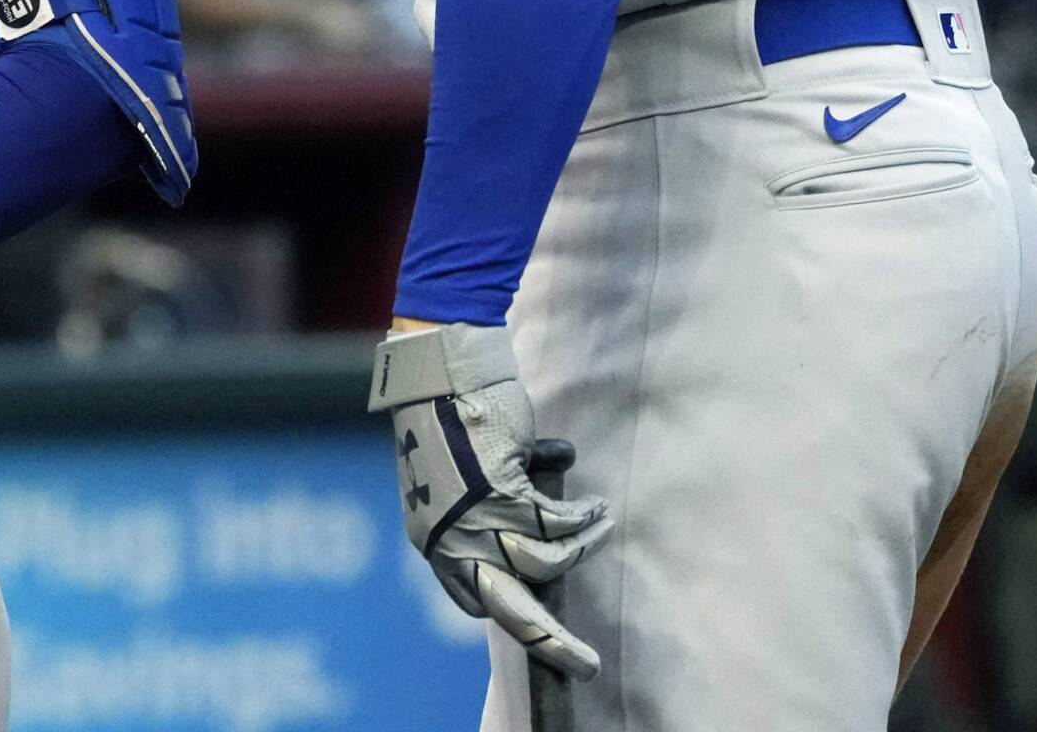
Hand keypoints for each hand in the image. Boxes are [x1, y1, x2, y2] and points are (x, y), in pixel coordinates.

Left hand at [370, 323, 613, 678]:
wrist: (441, 373)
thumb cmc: (450, 421)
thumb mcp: (455, 483)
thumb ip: (481, 513)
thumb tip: (532, 532)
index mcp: (433, 541)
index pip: (469, 598)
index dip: (505, 607)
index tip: (538, 608)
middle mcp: (451, 540)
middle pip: (509, 611)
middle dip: (551, 642)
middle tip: (585, 663)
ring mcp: (475, 518)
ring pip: (545, 563)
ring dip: (582, 548)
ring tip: (602, 527)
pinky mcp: (502, 491)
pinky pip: (558, 523)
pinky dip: (583, 518)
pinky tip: (596, 508)